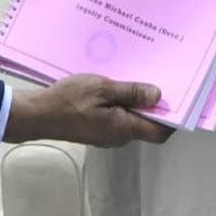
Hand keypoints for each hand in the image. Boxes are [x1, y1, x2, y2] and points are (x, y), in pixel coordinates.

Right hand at [5, 74, 172, 147]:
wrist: (37, 115)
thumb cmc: (68, 101)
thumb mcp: (103, 88)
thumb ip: (131, 93)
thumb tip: (158, 96)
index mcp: (123, 128)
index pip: (160, 133)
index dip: (172, 118)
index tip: (178, 98)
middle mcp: (118, 137)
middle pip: (146, 125)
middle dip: (153, 106)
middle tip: (156, 79)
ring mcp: (106, 135)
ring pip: (130, 120)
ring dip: (135, 103)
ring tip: (135, 78)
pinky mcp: (95, 130)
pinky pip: (116, 118)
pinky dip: (120, 105)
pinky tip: (115, 87)